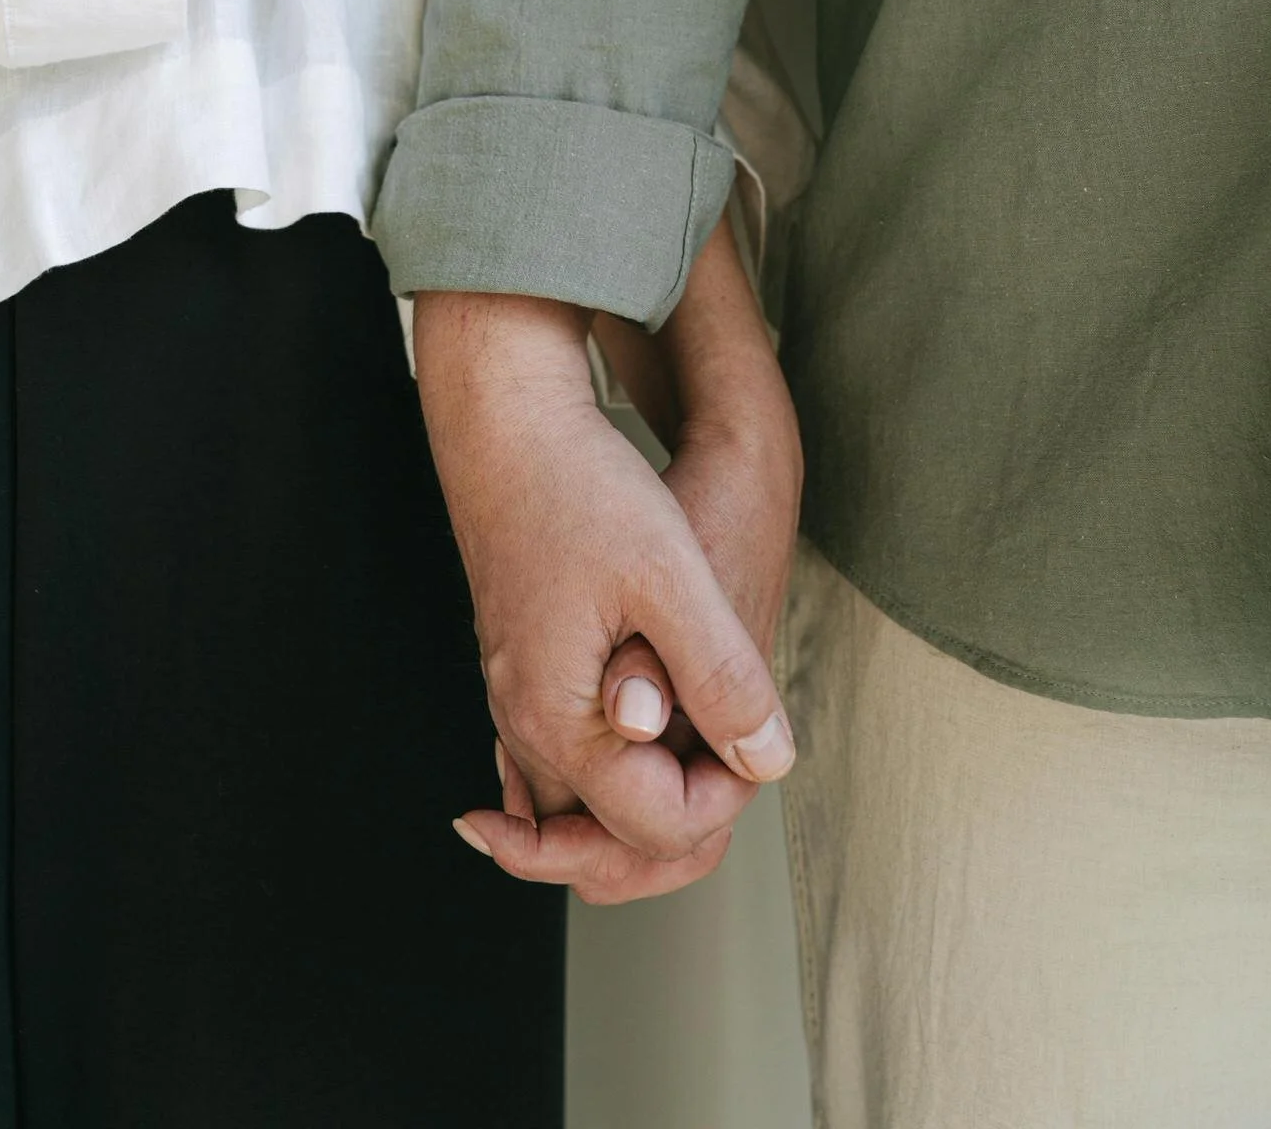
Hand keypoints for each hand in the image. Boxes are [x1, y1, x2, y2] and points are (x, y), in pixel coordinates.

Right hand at [414, 289, 794, 903]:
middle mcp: (527, 726)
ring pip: (579, 811)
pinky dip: (606, 776)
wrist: (504, 424)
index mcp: (561, 721)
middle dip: (683, 827)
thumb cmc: (580, 485)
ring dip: (647, 808)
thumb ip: (719, 675)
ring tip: (710, 775)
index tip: (760, 726)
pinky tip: (650, 744)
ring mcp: (517, 699)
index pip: (658, 826)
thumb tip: (766, 762)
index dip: (729, 790)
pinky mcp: (522, 668)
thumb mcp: (671, 576)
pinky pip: (560, 761)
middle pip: (606, 847)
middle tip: (741, 775)